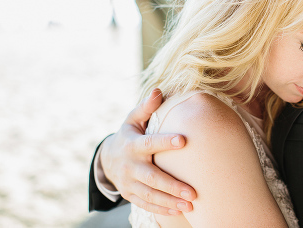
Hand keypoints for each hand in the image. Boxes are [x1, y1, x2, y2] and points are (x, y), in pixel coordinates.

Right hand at [99, 88, 196, 214]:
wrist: (108, 159)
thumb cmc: (130, 134)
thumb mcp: (132, 119)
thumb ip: (146, 107)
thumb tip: (158, 90)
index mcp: (132, 144)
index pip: (149, 143)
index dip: (164, 142)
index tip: (183, 140)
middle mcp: (129, 166)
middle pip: (151, 177)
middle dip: (172, 185)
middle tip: (194, 191)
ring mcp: (129, 182)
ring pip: (150, 195)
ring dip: (170, 201)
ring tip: (191, 205)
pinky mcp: (130, 194)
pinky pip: (146, 204)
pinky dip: (161, 209)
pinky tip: (179, 211)